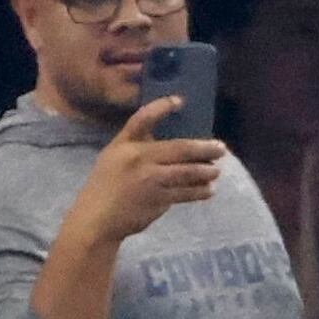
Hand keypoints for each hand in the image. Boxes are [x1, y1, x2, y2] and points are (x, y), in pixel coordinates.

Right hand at [62, 96, 228, 256]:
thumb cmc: (106, 186)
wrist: (97, 218)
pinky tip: (208, 190)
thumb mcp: (113, 157)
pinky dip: (198, 191)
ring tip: (216, 171)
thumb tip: (166, 142)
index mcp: (125, 145)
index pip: (142, 119)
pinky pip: (184, 193)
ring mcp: (150, 180)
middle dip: (204, 148)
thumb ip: (136, 146)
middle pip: (179, 149)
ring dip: (205, 171)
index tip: (179, 100)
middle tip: (221, 148)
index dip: (161, 107)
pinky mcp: (158, 200)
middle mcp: (139, 158)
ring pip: (186, 172)